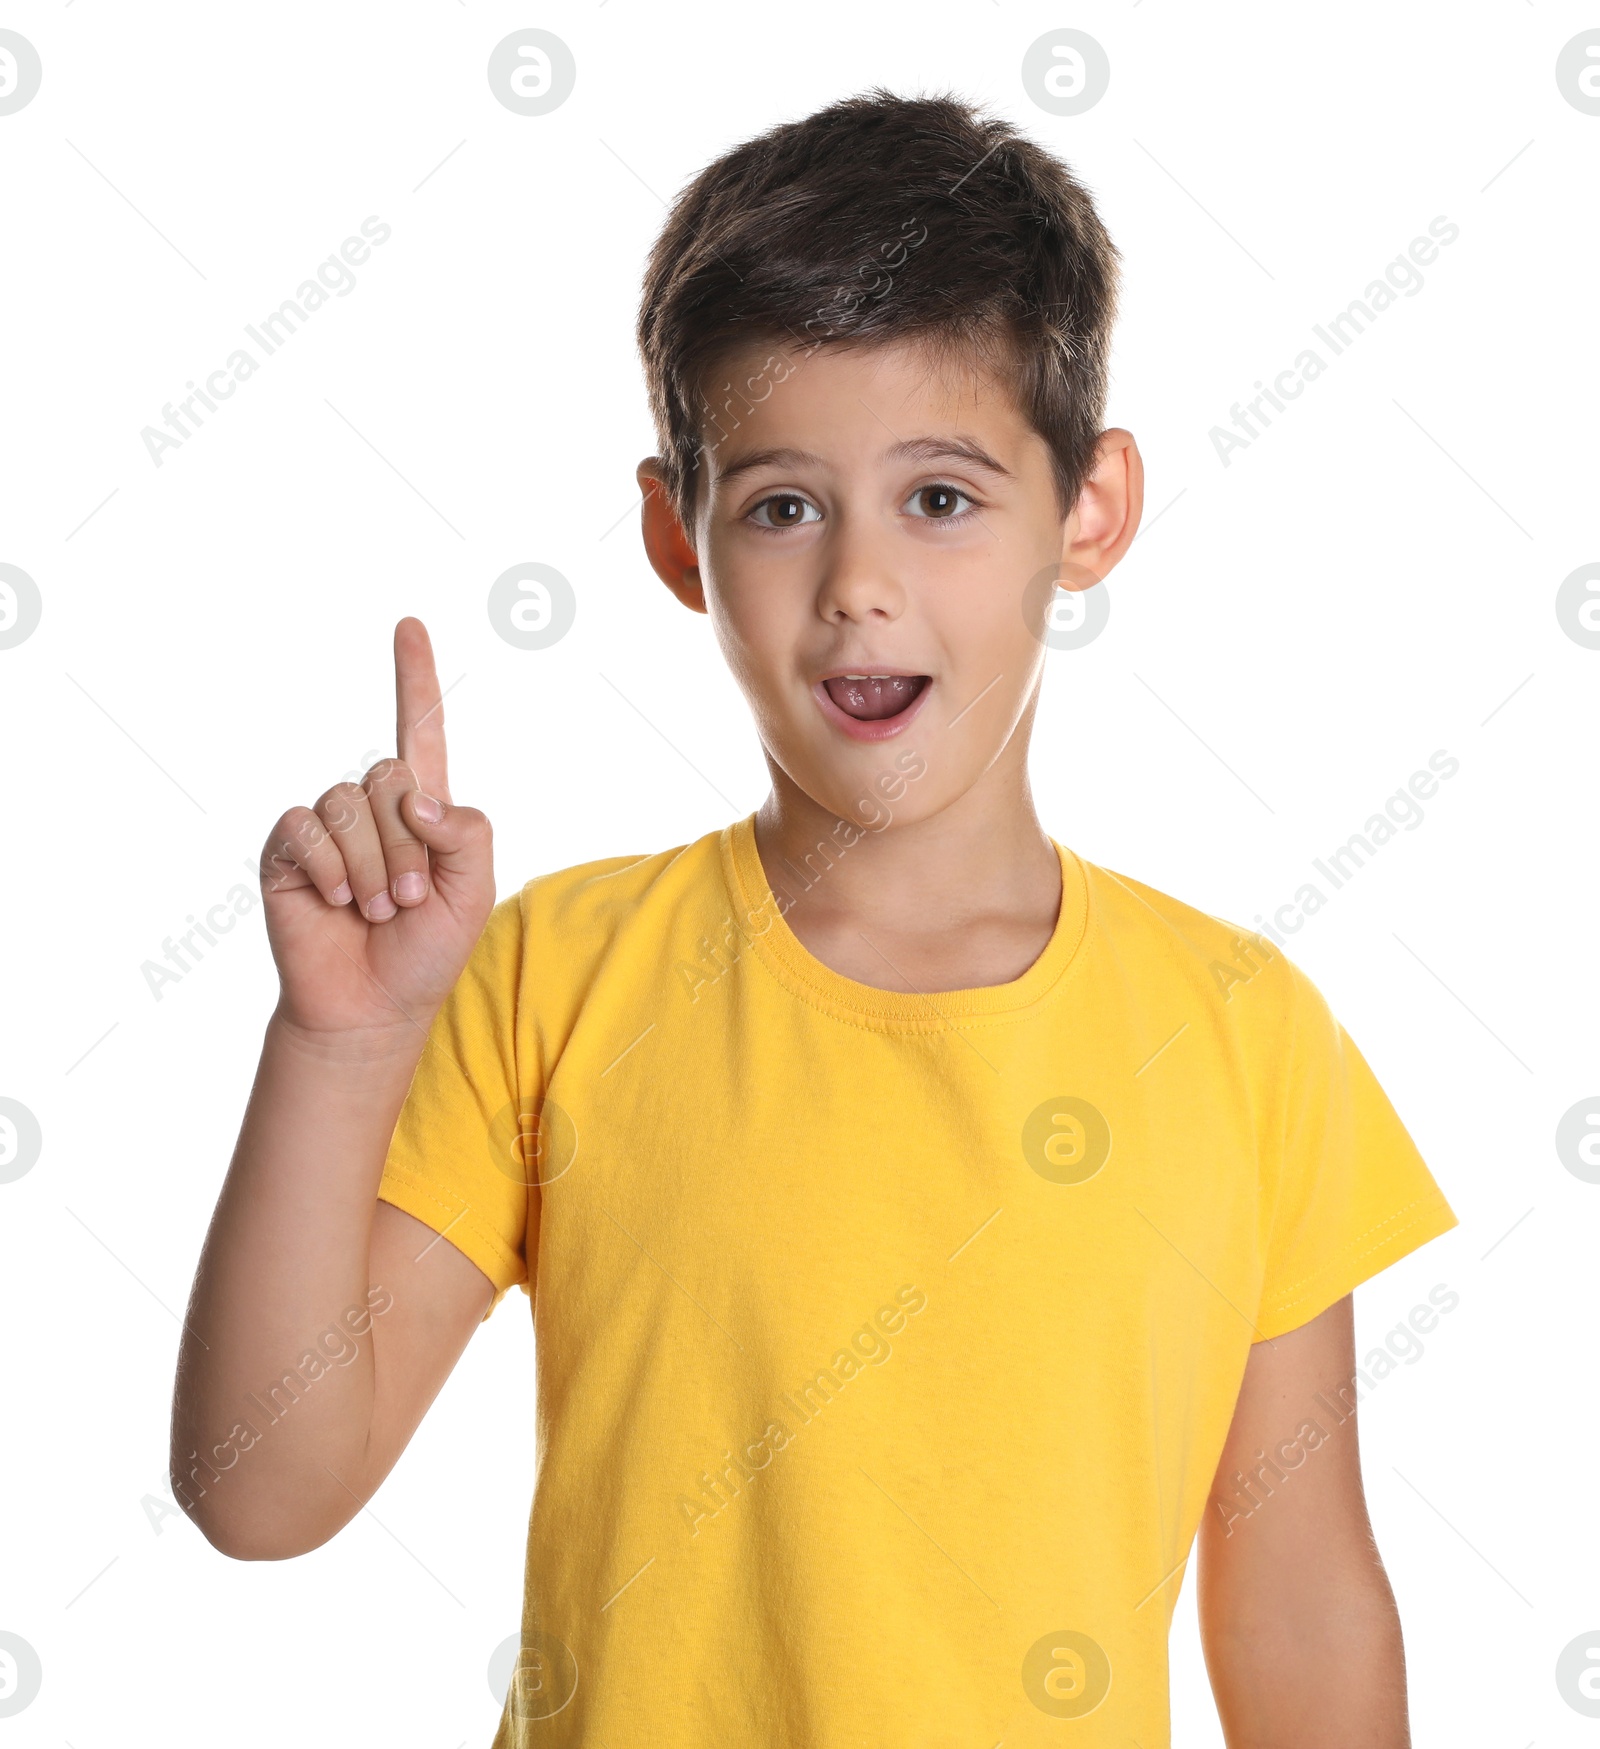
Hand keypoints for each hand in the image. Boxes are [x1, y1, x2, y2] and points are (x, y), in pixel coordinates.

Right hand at [259, 618, 494, 1044]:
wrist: (371, 1005)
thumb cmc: (426, 950)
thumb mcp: (474, 891)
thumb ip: (466, 832)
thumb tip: (415, 796)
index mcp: (422, 809)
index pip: (419, 730)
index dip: (415, 678)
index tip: (409, 625)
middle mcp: (372, 808)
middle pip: (389, 776)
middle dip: (407, 847)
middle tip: (408, 900)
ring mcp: (327, 827)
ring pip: (350, 803)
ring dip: (370, 866)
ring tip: (375, 910)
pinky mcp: (288, 849)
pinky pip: (306, 828)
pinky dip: (330, 869)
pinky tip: (334, 903)